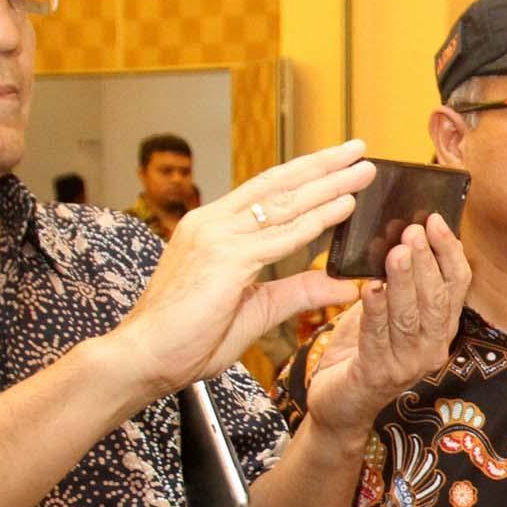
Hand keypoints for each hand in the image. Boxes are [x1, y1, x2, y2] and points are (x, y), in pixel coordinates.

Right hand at [102, 141, 377, 398]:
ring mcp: (217, 237)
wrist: (143, 357)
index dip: (303, 175)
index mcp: (213, 229)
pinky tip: (344, 206)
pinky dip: (315, 220)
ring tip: (363, 170)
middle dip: (322, 166)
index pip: (265, 192)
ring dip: (328, 184)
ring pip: (284, 204)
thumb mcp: (256, 309)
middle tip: (360, 149)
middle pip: (277, 185)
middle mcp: (213, 223)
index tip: (336, 163)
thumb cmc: (189, 338)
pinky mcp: (224, 258)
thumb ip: (299, 292)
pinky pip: (280, 236)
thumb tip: (344, 285)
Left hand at [302, 214, 474, 441]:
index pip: (457, 285)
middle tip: (412, 230)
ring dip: (405, 282)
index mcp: (440, 327)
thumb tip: (399, 234)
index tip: (435, 220)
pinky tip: (369, 288)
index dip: (449, 251)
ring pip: (412, 317)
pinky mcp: (378, 376)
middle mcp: (432, 347)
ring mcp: (408, 365)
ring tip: (397, 252)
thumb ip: (397, 282)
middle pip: (437, 299)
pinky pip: (378, 338)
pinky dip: (375, 311)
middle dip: (426, 262)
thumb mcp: (385, 311)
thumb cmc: (362, 350)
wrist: (340, 403)